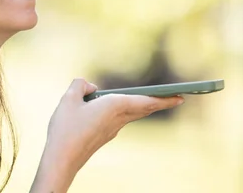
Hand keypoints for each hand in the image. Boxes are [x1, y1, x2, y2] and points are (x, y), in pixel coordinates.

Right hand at [31, 78, 183, 191]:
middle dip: (161, 102)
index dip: (163, 98)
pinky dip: (127, 111)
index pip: (145, 100)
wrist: (61, 159)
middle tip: (178, 98)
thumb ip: (80, 85)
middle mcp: (117, 119)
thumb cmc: (65, 128)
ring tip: (154, 100)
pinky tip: (119, 107)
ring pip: (133, 115)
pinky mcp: (104, 136)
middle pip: (144, 109)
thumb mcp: (68, 98)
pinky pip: (120, 119)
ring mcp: (112, 130)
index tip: (181, 96)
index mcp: (114, 106)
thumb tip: (90, 87)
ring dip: (145, 106)